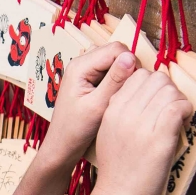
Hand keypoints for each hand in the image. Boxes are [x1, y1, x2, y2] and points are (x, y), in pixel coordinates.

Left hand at [41, 42, 139, 167]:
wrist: (62, 146)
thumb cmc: (75, 130)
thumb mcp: (97, 106)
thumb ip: (114, 81)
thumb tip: (130, 58)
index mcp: (80, 66)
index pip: (116, 49)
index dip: (130, 63)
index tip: (133, 85)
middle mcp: (81, 63)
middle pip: (115, 52)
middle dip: (128, 68)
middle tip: (128, 92)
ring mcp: (85, 71)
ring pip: (114, 61)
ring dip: (123, 75)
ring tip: (120, 96)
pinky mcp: (89, 80)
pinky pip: (110, 72)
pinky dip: (117, 81)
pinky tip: (115, 98)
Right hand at [89, 67, 191, 194]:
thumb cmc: (117, 170)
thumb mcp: (108, 133)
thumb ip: (121, 112)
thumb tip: (145, 96)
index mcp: (112, 109)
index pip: (139, 75)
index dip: (155, 84)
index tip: (159, 99)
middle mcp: (125, 113)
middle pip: (157, 79)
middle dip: (170, 90)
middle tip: (172, 108)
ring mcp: (142, 125)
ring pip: (170, 91)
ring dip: (180, 101)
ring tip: (179, 117)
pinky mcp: (159, 138)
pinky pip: (178, 107)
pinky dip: (186, 111)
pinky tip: (184, 122)